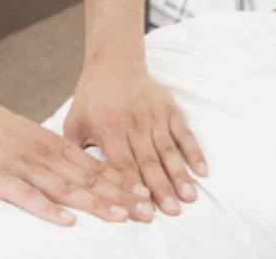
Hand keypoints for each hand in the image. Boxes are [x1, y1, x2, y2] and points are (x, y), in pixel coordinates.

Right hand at [0, 99, 154, 225]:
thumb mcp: (30, 135)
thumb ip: (53, 153)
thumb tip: (77, 168)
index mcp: (52, 145)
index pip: (95, 166)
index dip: (121, 181)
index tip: (143, 193)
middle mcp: (44, 155)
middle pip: (89, 178)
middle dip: (119, 196)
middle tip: (145, 210)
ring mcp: (24, 166)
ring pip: (66, 188)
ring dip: (95, 204)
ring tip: (120, 217)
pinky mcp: (1, 178)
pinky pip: (28, 197)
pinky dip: (48, 210)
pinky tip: (67, 221)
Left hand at [64, 60, 207, 216]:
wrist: (114, 63)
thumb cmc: (92, 97)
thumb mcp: (74, 123)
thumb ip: (75, 152)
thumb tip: (73, 182)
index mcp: (109, 130)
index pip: (123, 166)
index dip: (133, 190)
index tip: (142, 212)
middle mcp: (134, 124)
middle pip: (149, 162)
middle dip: (161, 190)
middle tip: (171, 213)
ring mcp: (154, 117)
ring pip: (168, 151)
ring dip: (180, 176)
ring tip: (188, 198)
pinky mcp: (169, 109)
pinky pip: (184, 134)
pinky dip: (194, 152)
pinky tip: (202, 171)